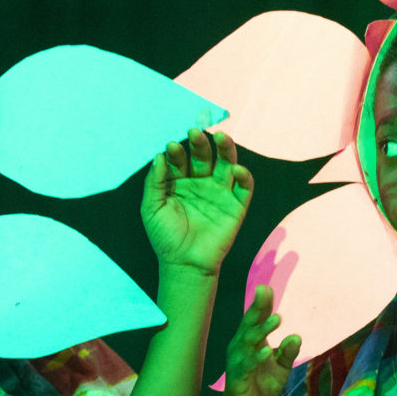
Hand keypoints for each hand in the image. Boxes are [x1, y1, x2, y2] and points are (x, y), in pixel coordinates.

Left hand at [143, 129, 254, 276]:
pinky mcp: (236, 206)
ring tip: (221, 137)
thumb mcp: (152, 208)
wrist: (184, 264)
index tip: (171, 147)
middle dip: (200, 143)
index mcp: (180, 181)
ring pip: (226, 164)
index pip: (180, 159)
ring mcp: (219, 193)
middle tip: (194, 132)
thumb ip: (155, 182)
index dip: (177, 151)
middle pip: (204, 156)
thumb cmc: (165, 237)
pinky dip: (244, 176)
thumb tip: (159, 155)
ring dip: (226, 149)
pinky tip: (236, 168)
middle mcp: (201, 183)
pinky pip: (244, 187)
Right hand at [218, 284, 300, 395]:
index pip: (256, 320)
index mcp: (250, 342)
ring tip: (276, 320)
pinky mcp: (236, 380)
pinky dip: (255, 358)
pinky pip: (246, 366)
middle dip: (257, 309)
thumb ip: (288, 353)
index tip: (267, 288)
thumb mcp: (281, 369)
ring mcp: (237, 363)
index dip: (261, 305)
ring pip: (247, 342)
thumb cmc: (261, 386)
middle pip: (249, 325)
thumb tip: (296, 336)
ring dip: (261, 330)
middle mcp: (240, 348)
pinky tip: (266, 350)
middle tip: (266, 292)